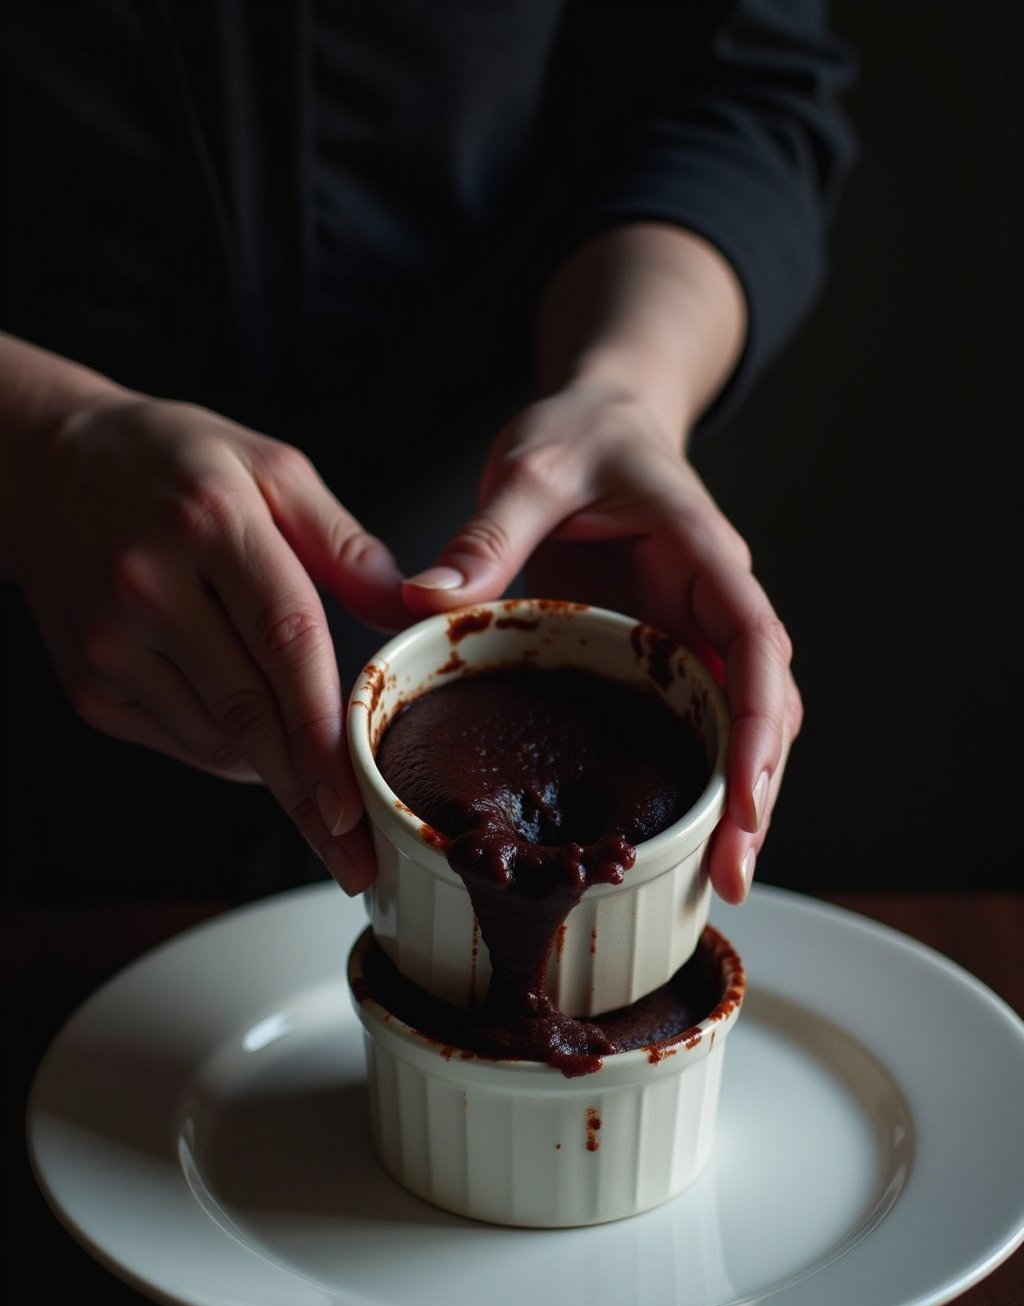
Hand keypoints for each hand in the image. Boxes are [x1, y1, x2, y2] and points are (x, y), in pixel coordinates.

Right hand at [11, 392, 407, 891]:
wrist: (50, 469)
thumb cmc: (178, 467)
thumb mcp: (272, 471)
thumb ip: (346, 545)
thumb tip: (411, 611)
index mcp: (212, 523)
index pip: (286, 642)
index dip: (324, 732)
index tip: (355, 803)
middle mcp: (149, 584)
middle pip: (249, 713)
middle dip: (310, 798)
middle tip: (356, 860)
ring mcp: (108, 641)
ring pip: (217, 740)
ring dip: (274, 765)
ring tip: (308, 761)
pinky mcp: (88, 683)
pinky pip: (181, 743)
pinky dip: (229, 751)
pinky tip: (246, 723)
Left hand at [402, 380, 801, 902]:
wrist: (602, 421)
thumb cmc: (580, 436)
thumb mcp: (531, 468)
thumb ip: (489, 533)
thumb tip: (424, 599)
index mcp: (703, 554)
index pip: (754, 643)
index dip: (757, 724)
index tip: (746, 795)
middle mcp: (717, 601)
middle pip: (766, 706)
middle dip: (759, 791)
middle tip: (732, 875)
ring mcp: (698, 632)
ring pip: (743, 724)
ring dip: (740, 799)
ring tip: (717, 880)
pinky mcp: (669, 653)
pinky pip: (700, 721)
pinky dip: (701, 779)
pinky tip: (682, 837)